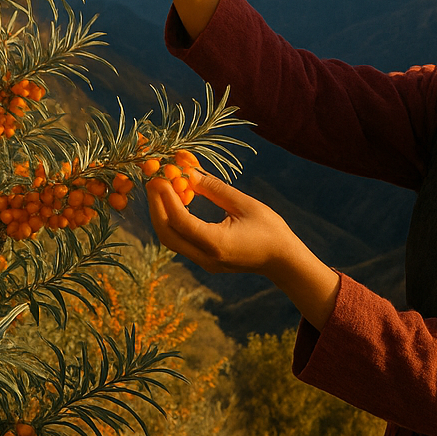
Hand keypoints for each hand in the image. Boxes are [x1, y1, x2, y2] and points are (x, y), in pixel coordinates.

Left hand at [147, 170, 341, 328]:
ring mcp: (204, 262)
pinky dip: (175, 221)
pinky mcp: (206, 260)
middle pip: (167, 234)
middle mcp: (206, 257)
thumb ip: (215, 190)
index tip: (160, 177)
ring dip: (163, 214)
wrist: (283, 261)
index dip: (166, 198)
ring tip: (163, 189)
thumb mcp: (245, 204)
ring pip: (171, 239)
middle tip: (153, 181)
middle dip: (156, 207)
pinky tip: (179, 202)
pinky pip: (182, 241)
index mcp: (217, 244)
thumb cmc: (270, 230)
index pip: (181, 221)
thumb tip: (190, 173)